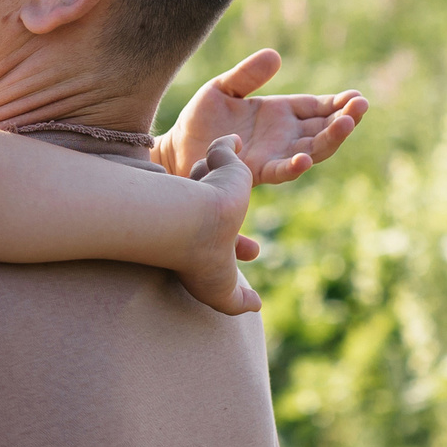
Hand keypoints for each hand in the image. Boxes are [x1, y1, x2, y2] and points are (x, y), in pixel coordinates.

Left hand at [161, 49, 365, 186]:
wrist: (176, 147)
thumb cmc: (200, 119)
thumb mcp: (223, 88)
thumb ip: (247, 75)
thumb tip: (275, 56)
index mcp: (280, 113)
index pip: (318, 107)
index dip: (338, 103)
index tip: (357, 97)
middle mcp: (283, 136)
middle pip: (323, 129)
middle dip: (345, 119)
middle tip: (361, 107)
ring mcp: (273, 154)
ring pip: (312, 149)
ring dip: (331, 139)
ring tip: (346, 124)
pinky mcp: (257, 170)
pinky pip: (280, 171)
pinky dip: (294, 166)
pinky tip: (305, 158)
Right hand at [178, 137, 261, 315]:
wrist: (190, 222)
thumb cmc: (200, 258)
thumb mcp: (221, 292)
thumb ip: (238, 302)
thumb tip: (257, 305)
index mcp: (196, 238)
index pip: (222, 241)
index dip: (239, 248)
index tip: (255, 253)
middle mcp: (195, 210)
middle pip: (213, 205)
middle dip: (230, 211)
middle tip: (248, 208)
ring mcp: (202, 186)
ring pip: (214, 179)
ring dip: (220, 177)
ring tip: (231, 175)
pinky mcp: (218, 164)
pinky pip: (222, 151)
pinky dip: (227, 146)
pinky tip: (236, 142)